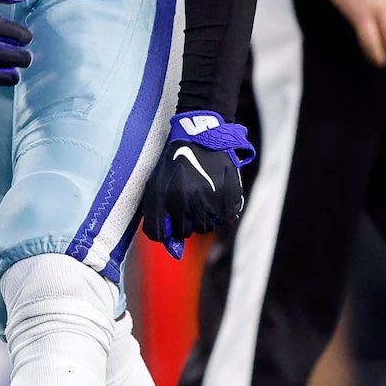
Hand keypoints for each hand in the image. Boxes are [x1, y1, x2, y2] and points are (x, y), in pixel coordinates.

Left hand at [140, 110, 254, 258]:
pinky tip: (216, 192)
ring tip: (202, 192)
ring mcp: (209, 200)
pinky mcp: (229, 197)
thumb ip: (157, 215)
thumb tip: (173, 249)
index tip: (170, 215)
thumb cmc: (176, 162)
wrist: (201, 136)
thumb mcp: (157, 184)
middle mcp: (186, 202)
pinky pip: (225, 219)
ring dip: (203, 215)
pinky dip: (221, 210)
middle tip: (188, 197)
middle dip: (185, 220)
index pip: (158, 234)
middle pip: (185, 232)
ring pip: (205, 227)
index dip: (164, 227)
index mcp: (164, 197)